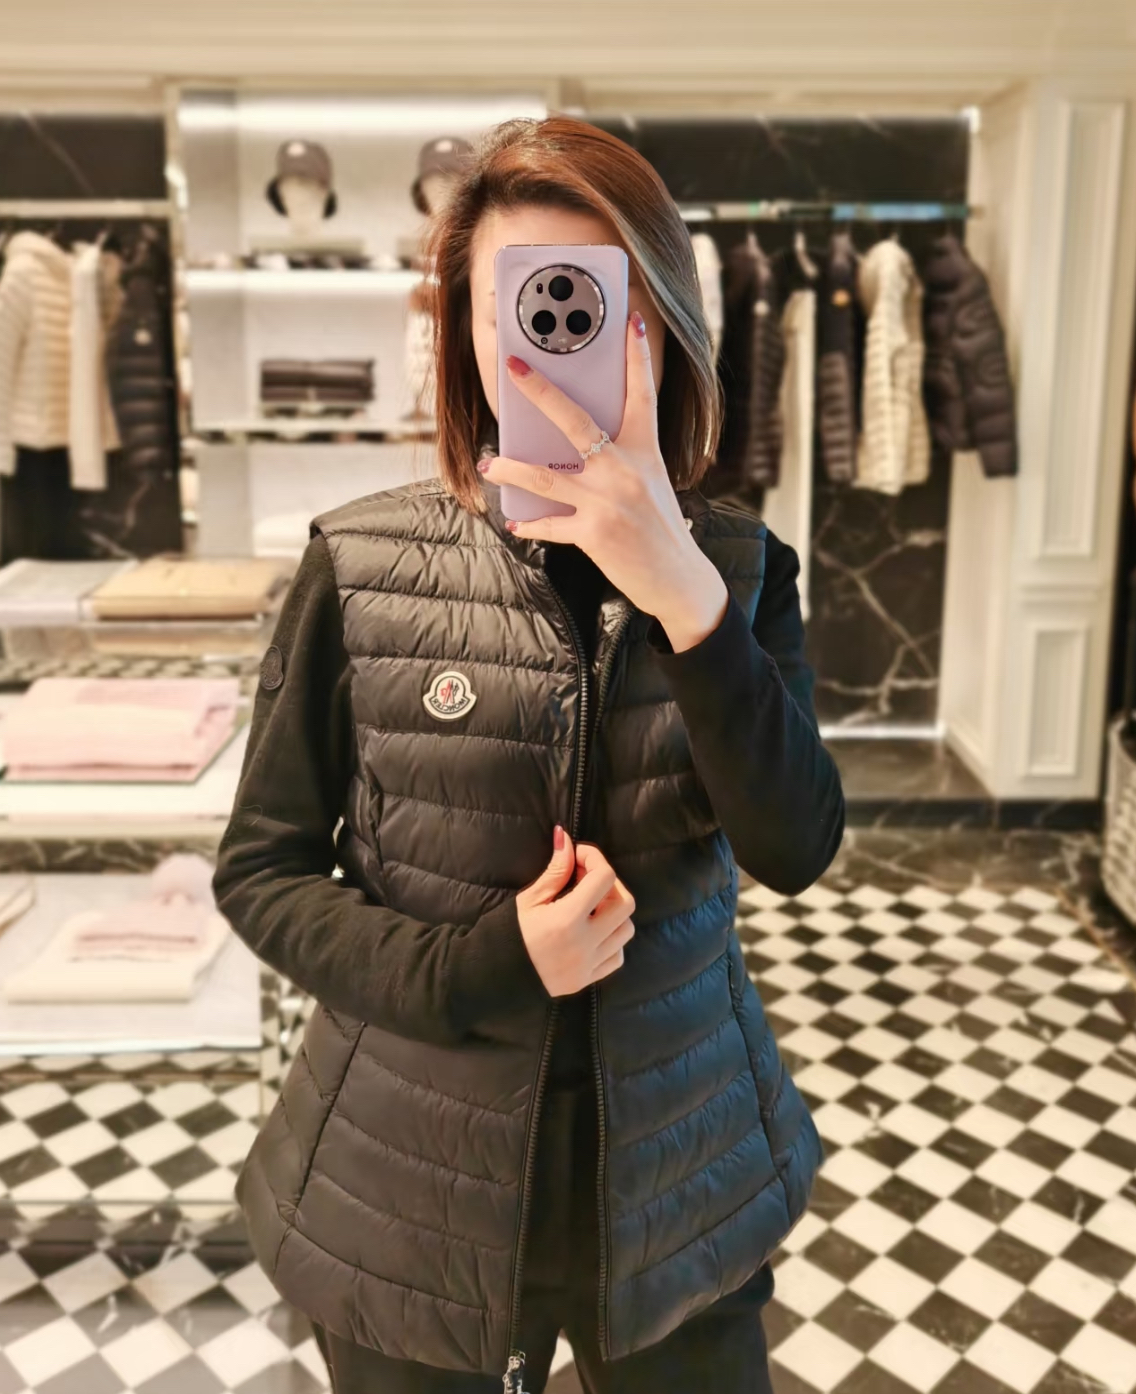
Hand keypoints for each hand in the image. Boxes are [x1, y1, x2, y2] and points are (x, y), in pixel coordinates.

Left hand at [478, 312, 728, 646]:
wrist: (679, 579)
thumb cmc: (662, 530)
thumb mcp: (651, 485)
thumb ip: (620, 463)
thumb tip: (575, 451)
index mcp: (644, 453)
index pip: (642, 395)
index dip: (637, 357)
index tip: (633, 322)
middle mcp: (625, 470)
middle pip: (575, 420)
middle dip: (540, 390)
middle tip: (514, 366)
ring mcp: (608, 501)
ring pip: (545, 476)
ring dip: (510, 468)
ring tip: (490, 463)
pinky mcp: (594, 533)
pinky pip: (551, 524)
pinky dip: (531, 524)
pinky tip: (517, 522)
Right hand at [515, 826, 635, 997]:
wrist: (500, 975)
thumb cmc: (512, 933)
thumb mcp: (530, 899)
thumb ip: (555, 870)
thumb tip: (565, 837)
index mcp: (567, 920)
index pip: (604, 878)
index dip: (595, 859)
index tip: (579, 857)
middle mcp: (585, 943)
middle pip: (625, 903)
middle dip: (610, 885)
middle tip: (587, 882)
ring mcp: (590, 964)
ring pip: (626, 929)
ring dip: (613, 912)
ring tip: (590, 908)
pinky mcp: (591, 979)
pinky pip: (618, 955)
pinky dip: (611, 940)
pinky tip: (592, 933)